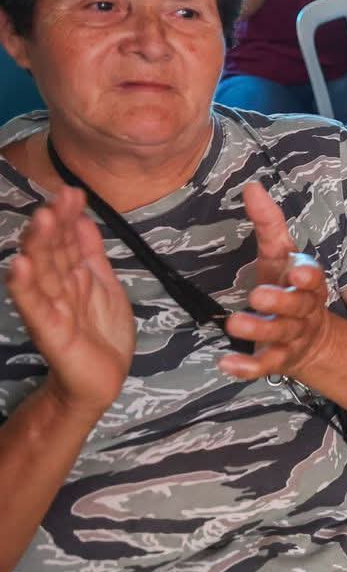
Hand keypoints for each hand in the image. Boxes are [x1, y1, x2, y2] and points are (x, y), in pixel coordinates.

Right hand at [7, 187, 133, 420]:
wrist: (102, 379)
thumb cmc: (101, 331)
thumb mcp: (104, 284)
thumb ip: (91, 252)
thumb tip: (82, 216)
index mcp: (72, 275)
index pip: (69, 240)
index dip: (70, 217)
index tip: (71, 192)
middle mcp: (57, 286)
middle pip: (52, 251)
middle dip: (54, 226)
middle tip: (55, 200)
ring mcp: (51, 307)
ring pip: (42, 272)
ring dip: (39, 246)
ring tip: (40, 220)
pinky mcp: (48, 330)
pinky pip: (34, 306)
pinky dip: (25, 286)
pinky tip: (18, 266)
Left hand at [220, 183, 333, 379]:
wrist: (311, 340)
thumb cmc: (287, 286)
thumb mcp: (279, 254)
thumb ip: (268, 223)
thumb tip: (251, 186)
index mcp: (306, 283)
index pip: (313, 278)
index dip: (307, 275)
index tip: (297, 271)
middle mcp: (302, 310)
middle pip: (297, 307)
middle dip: (281, 302)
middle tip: (258, 296)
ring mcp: (290, 337)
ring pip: (279, 336)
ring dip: (259, 330)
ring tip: (234, 324)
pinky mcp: (276, 360)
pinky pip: (263, 366)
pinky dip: (247, 368)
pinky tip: (226, 365)